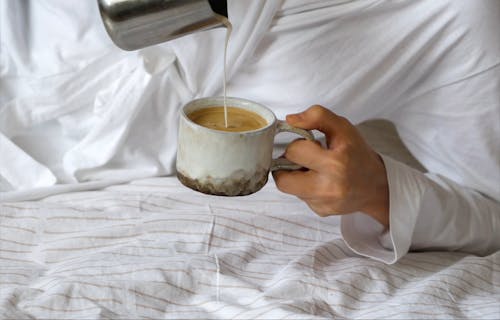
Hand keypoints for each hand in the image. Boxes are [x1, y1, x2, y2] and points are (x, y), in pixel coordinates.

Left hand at [273, 105, 389, 226]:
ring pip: (289, 189)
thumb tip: (290, 120)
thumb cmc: (357, 154)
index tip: (309, 144)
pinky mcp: (321, 212)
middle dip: (288, 166)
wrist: (376, 185)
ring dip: (295, 177)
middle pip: (282, 180)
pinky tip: (320, 182)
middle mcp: (329, 188)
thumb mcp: (343, 127)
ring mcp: (324, 203)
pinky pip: (300, 198)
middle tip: (302, 159)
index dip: (297, 145)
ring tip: (313, 170)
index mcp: (335, 164)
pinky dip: (305, 188)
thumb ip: (317, 116)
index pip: (294, 152)